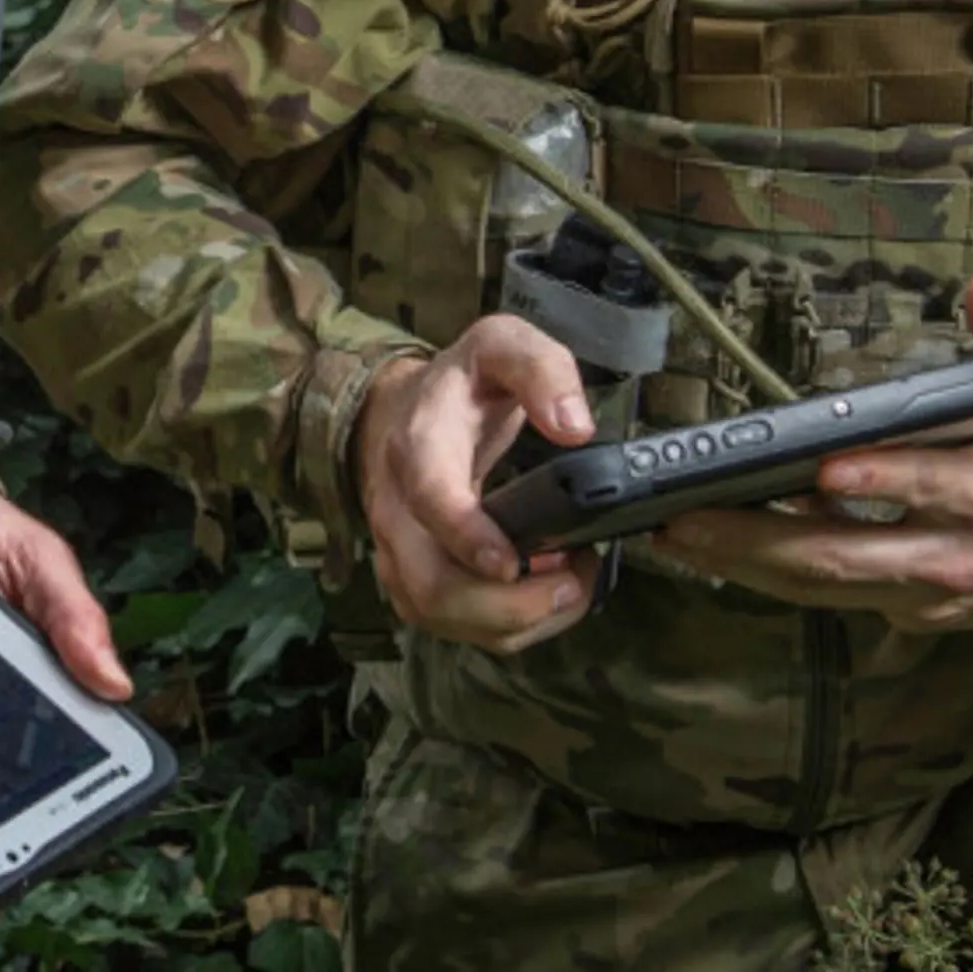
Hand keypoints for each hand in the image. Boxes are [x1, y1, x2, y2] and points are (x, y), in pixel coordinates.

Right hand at [355, 316, 602, 654]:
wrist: (404, 409)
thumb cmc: (463, 383)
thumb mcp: (502, 345)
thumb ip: (541, 369)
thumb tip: (575, 427)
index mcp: (419, 444)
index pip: (430, 498)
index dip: (467, 536)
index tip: (515, 561)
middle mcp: (397, 508)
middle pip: (433, 587)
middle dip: (509, 607)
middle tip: (574, 580)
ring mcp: (398, 552)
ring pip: (442, 618)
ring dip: (516, 621)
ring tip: (571, 584)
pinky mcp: (411, 581)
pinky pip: (451, 626)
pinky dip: (505, 626)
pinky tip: (545, 595)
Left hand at [658, 275, 972, 630]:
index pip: (924, 486)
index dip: (871, 482)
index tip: (818, 469)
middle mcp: (955, 551)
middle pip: (845, 553)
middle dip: (758, 537)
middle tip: (688, 516)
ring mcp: (930, 590)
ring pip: (825, 585)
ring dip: (745, 564)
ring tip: (676, 536)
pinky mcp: (915, 611)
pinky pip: (834, 597)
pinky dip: (775, 578)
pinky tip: (720, 554)